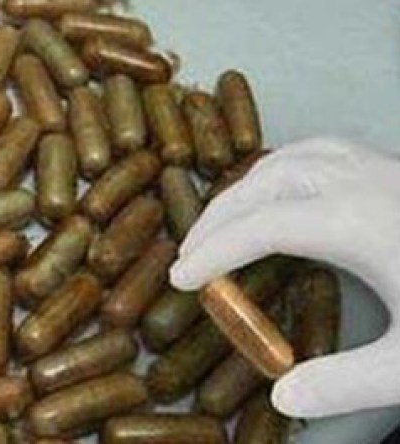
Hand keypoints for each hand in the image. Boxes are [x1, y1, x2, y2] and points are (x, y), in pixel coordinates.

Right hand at [170, 138, 399, 417]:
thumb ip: (346, 381)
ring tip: (222, 222)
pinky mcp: (394, 170)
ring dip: (247, 187)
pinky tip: (278, 193)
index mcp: (360, 223)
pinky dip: (281, 170)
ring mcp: (382, 169)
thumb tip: (283, 394)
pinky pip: (319, 152)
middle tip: (191, 254)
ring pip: (292, 156)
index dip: (213, 251)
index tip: (180, 278)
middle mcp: (364, 183)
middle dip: (218, 217)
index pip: (262, 227)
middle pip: (266, 182)